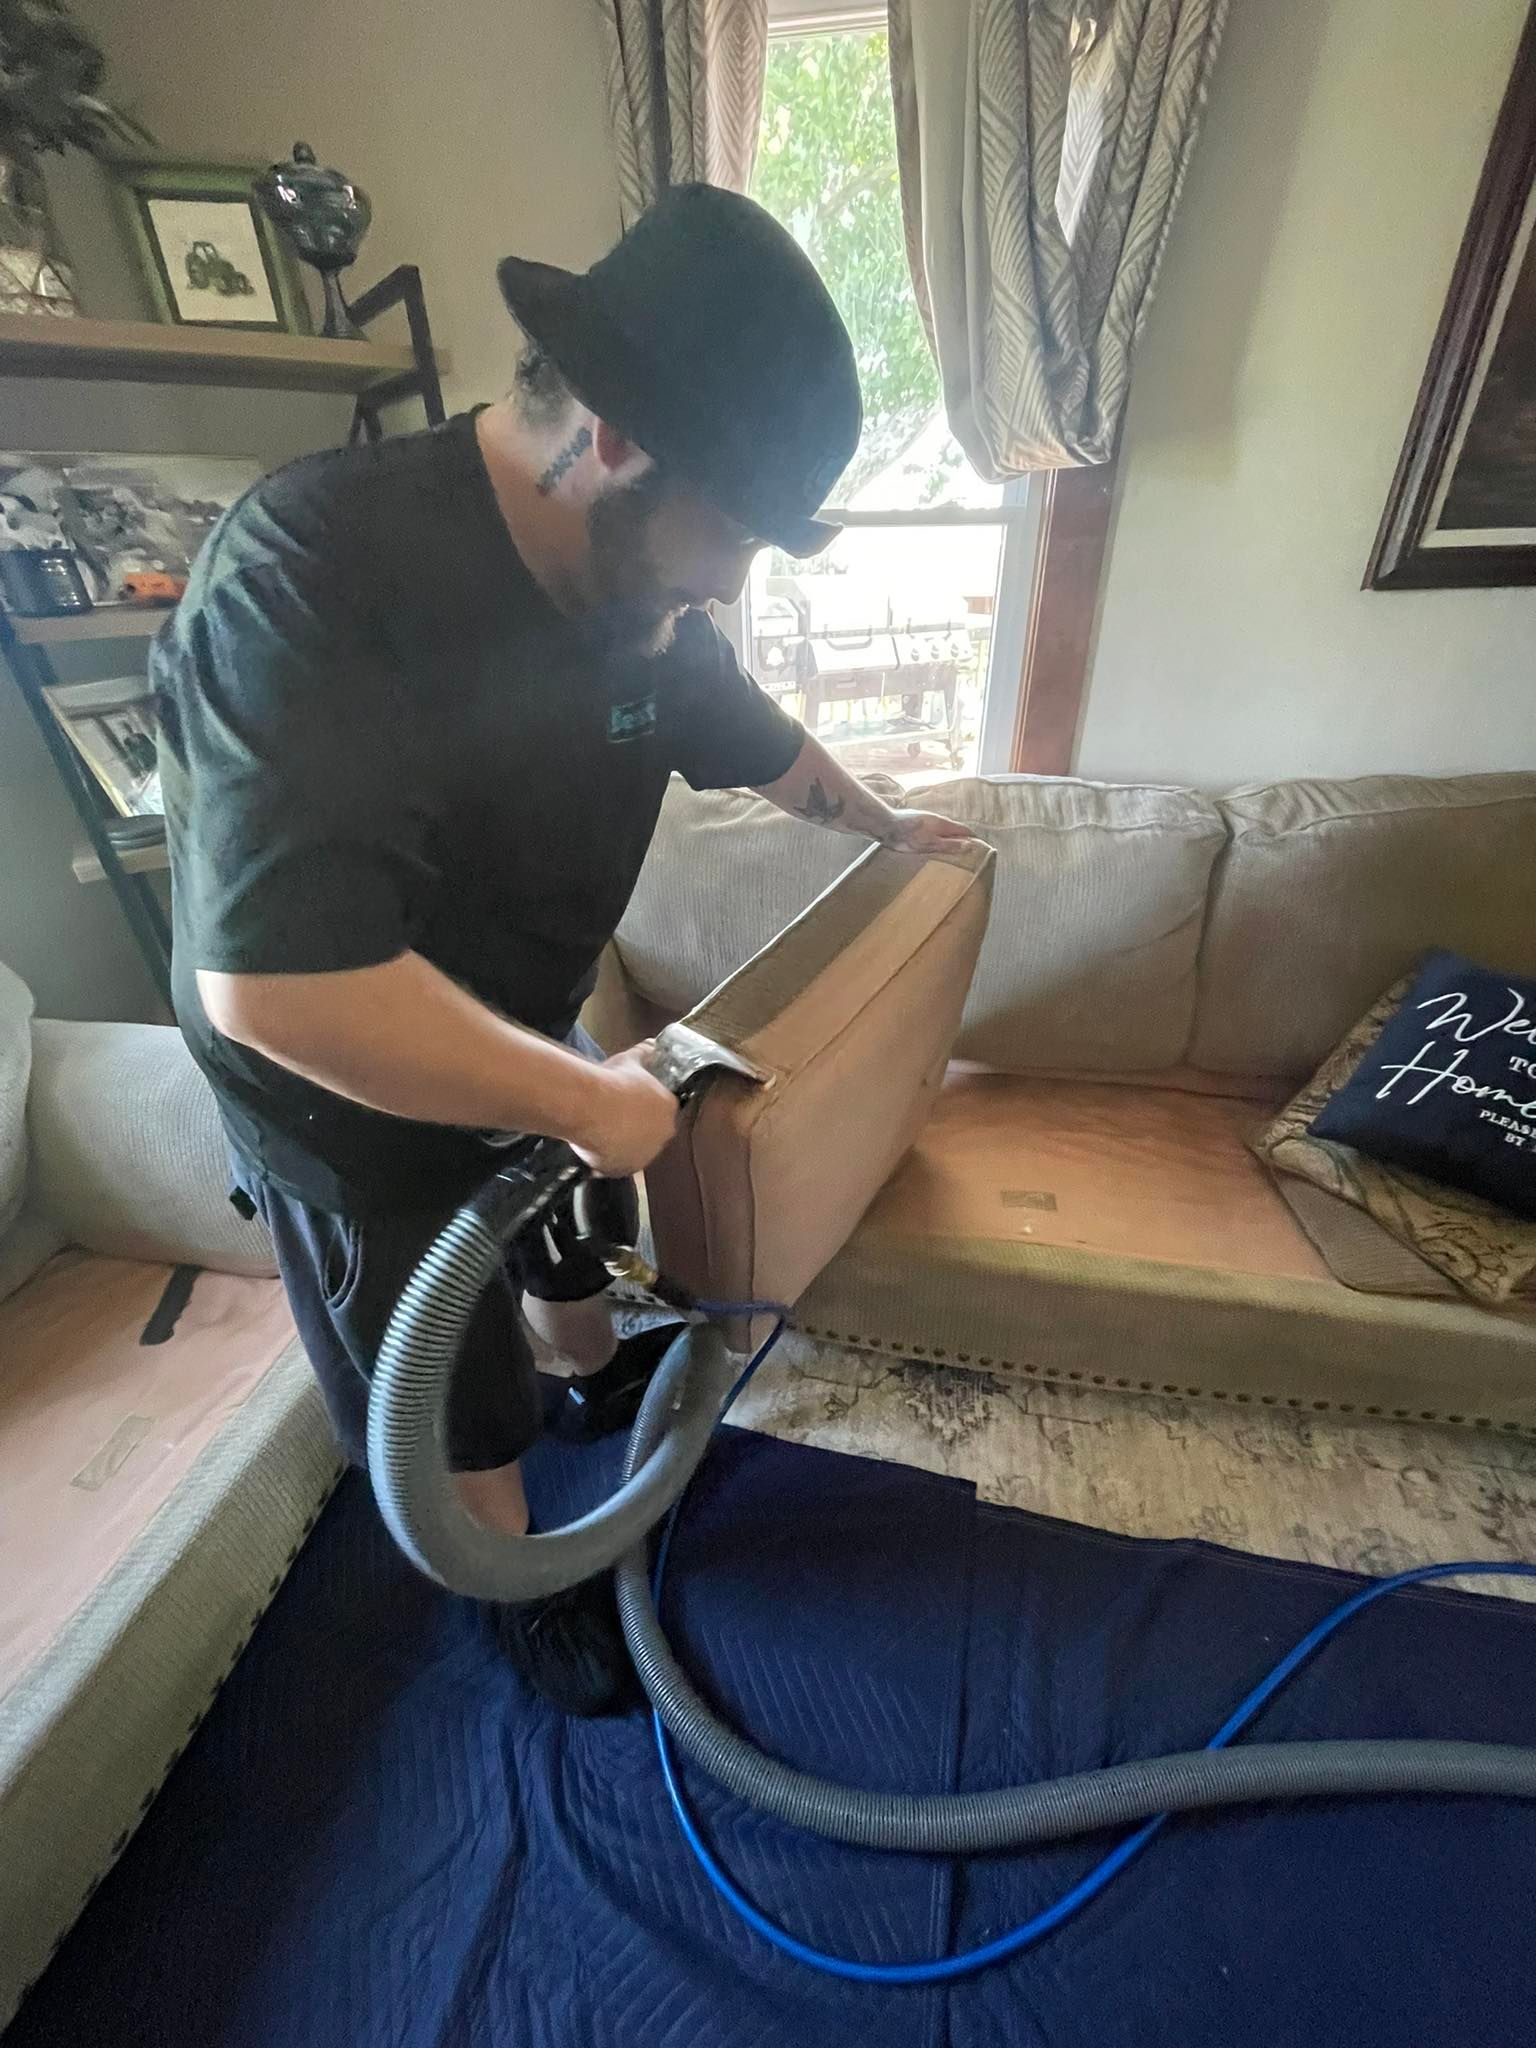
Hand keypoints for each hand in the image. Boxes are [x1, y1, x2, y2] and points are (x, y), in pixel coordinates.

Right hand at [571, 1042, 679, 1176]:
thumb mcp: (630, 1060)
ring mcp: (644, 1155)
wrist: (590, 1106)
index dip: (646, 1108)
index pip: (664, 1111)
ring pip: (635, 1151)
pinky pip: (616, 1164)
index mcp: (669, 1109)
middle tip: (614, 1117)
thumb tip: (651, 1044)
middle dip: (636, 1128)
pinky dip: (607, 1158)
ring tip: (602, 1131)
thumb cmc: (612, 1081)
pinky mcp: (624, 1169)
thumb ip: (644, 1053)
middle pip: (651, 1133)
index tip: (630, 1104)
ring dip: (623, 1144)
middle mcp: (663, 1135)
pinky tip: (594, 1145)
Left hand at [882, 808, 973, 853]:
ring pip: (943, 827)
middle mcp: (936, 818)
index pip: (964, 830)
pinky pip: (933, 828)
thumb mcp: (930, 844)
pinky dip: (939, 834)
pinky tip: (934, 840)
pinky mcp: (917, 820)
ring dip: (950, 835)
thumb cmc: (908, 837)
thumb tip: (968, 846)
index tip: (979, 845)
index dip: (972, 837)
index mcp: (943, 824)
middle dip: (962, 837)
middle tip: (968, 847)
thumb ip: (949, 845)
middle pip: (954, 828)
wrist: (886, 825)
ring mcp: (926, 818)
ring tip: (953, 845)